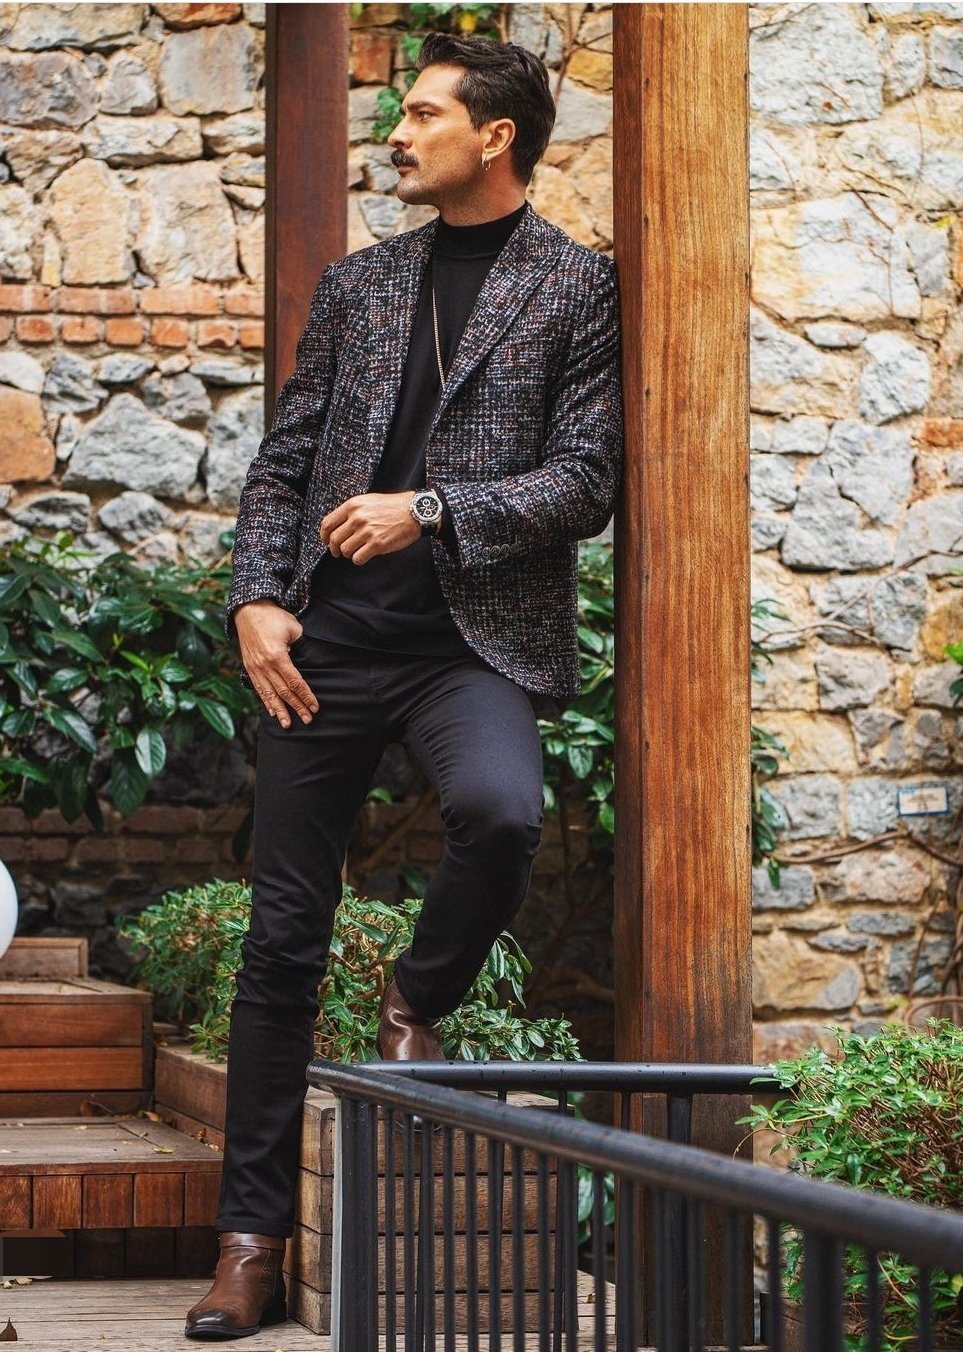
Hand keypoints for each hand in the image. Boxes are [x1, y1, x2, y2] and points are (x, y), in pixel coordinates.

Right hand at [235, 600, 319, 729]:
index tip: (315, 707)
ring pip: (269, 694)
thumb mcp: (293, 628)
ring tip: (288, 724)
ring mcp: (255, 667)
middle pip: (283, 692)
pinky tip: (272, 712)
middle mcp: (264, 666)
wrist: (249, 609)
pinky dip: (265, 701)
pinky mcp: (249, 667)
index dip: (306, 696)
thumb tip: (308, 661)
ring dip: (280, 710)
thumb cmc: (274, 617)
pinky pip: (258, 688)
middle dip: (296, 707)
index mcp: (277, 656)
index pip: (295, 682)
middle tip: (307, 720)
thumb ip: (301, 647)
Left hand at [320, 491, 419, 564]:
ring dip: (348, 554)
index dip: (324, 536)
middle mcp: (357, 518)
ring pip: (345, 550)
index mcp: (352, 506)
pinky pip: (357, 558)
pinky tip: (365, 555)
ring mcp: (367, 531)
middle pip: (334, 539)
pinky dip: (359, 559)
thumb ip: (352, 511)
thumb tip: (337, 526)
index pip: (327, 524)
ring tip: (356, 551)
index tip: (326, 542)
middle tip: (339, 551)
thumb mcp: (368, 501)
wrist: (414, 511)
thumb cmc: (392, 507)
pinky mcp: (377, 544)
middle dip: (334, 548)